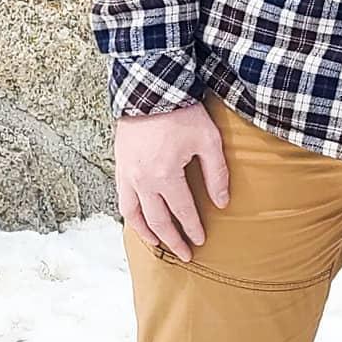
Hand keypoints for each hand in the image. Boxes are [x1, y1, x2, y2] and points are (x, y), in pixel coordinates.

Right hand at [115, 102, 229, 261]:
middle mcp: (142, 181)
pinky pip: (122, 199)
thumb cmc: (181, 111)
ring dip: (147, 233)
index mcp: (165, 176)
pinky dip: (131, 214)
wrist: (150, 86)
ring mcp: (127, 174)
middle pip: (158, 221)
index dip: (193, 228)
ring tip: (158, 244)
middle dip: (173, 240)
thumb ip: (216, 173)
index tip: (201, 240)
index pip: (182, 212)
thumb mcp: (208, 140)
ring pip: (134, 215)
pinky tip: (139, 218)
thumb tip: (222, 202)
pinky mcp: (120, 165)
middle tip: (185, 254)